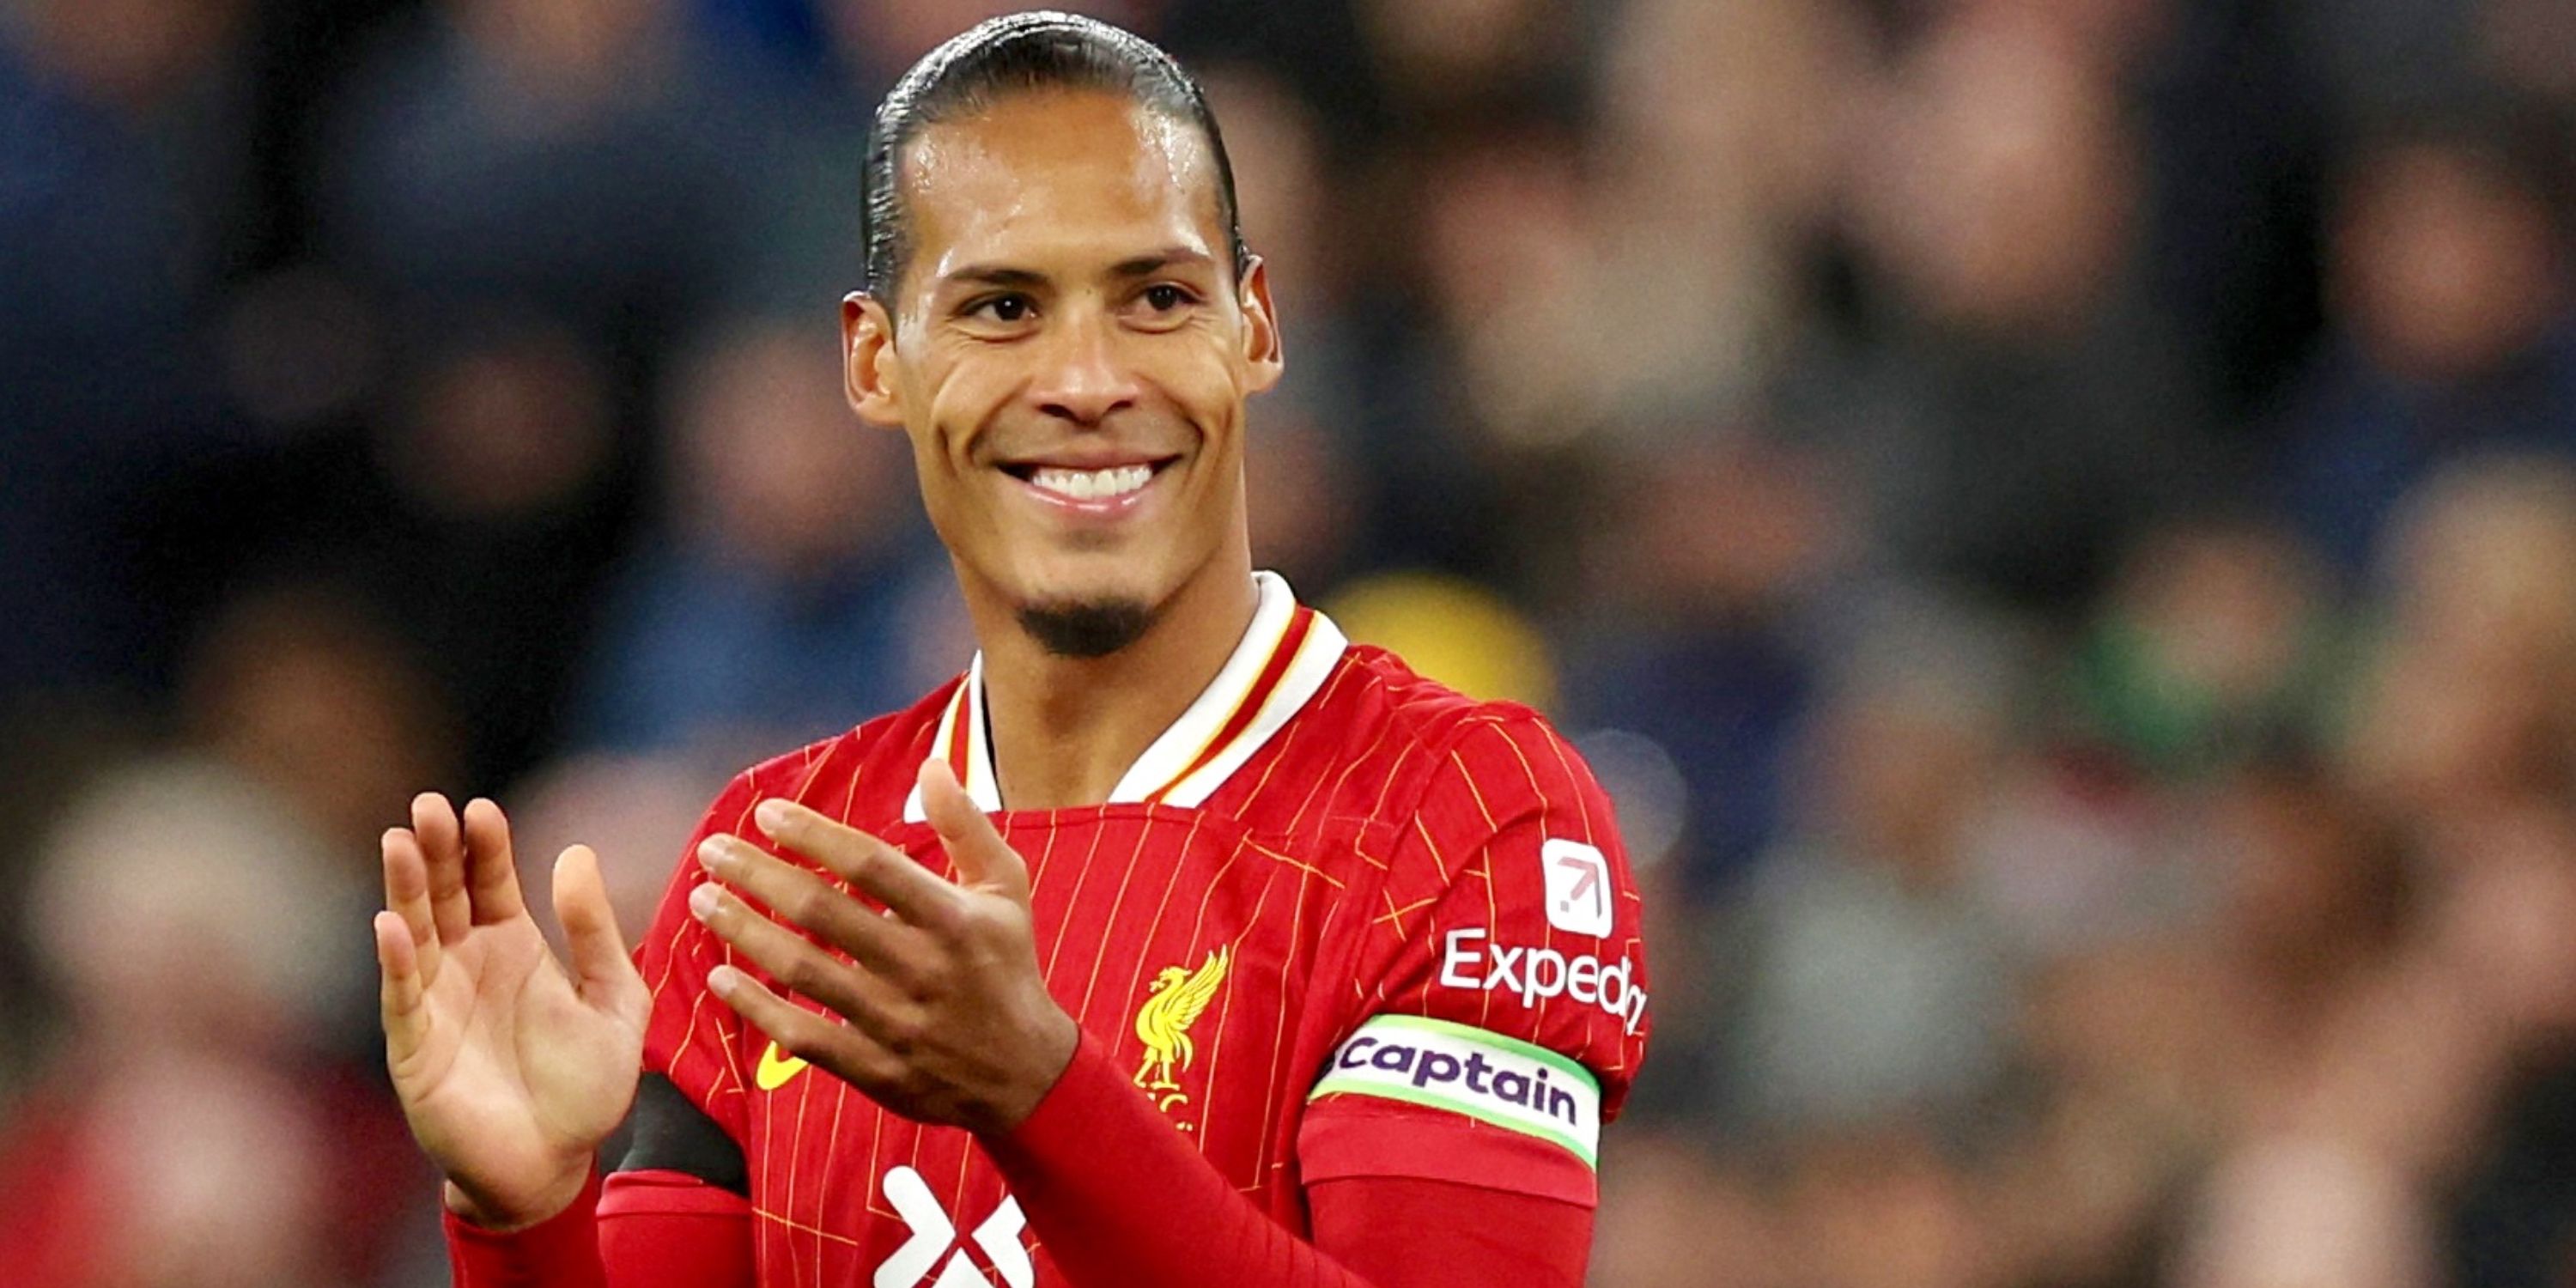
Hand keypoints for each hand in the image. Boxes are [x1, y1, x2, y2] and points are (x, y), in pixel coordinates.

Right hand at [374, 794, 649, 1228]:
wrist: (554, 1166)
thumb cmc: (584, 1087)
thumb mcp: (614, 1002)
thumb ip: (597, 933)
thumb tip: (576, 851)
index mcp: (514, 945)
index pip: (491, 880)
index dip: (485, 845)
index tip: (480, 809)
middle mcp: (467, 963)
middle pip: (445, 893)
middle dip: (435, 849)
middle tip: (427, 805)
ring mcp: (437, 1001)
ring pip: (415, 932)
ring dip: (406, 889)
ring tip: (400, 841)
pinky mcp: (417, 1047)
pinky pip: (403, 995)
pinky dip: (396, 960)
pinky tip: (391, 923)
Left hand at [690, 760, 1078, 1135]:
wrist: (1025, 1074)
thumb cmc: (1009, 966)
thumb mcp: (1006, 889)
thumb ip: (967, 826)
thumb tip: (933, 764)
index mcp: (954, 919)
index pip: (871, 865)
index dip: (813, 835)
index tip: (766, 813)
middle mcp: (922, 968)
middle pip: (823, 913)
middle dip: (758, 875)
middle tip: (713, 850)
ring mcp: (895, 1023)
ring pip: (802, 971)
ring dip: (744, 931)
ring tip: (703, 899)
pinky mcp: (875, 1069)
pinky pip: (802, 1035)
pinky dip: (757, 1006)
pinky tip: (720, 978)